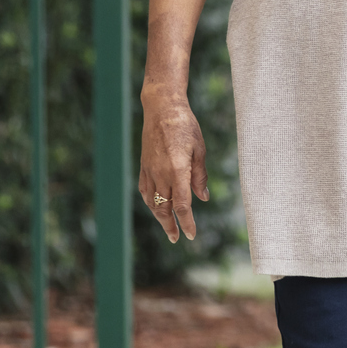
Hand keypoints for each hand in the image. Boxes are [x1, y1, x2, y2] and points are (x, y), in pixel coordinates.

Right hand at [139, 82, 208, 242]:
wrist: (162, 109)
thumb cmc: (185, 126)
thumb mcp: (200, 149)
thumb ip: (200, 176)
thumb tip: (202, 197)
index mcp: (178, 171)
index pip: (182, 205)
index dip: (187, 223)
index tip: (191, 235)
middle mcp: (161, 174)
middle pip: (164, 208)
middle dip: (170, 226)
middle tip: (176, 238)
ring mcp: (150, 171)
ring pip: (152, 202)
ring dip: (159, 217)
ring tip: (168, 226)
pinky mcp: (143, 166)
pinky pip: (145, 190)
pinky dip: (150, 202)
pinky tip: (156, 205)